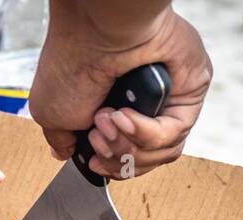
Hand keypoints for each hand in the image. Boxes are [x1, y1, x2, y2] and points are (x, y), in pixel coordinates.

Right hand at [28, 3, 210, 177]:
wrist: (92, 30)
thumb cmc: (72, 62)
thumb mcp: (52, 113)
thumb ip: (64, 140)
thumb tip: (66, 155)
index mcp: (120, 108)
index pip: (129, 155)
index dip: (113, 167)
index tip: (94, 162)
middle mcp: (148, 105)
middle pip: (146, 158)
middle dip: (118, 158)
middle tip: (97, 139)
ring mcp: (172, 100)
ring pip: (162, 151)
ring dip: (129, 147)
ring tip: (107, 124)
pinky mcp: (190, 92)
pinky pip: (174, 133)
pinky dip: (145, 133)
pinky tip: (124, 116)